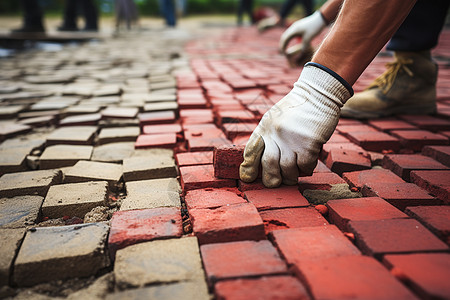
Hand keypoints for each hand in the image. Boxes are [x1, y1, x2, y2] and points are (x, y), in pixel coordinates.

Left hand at [239, 64, 351, 187]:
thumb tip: (262, 161)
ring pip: (287, 169)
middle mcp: (275, 134)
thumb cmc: (297, 109)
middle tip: (273, 183)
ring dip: (290, 177)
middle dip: (270, 179)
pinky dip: (306, 169)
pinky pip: (305, 166)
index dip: (248, 166)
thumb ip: (268, 136)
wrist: (318, 94)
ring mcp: (292, 139)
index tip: (247, 177)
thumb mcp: (275, 119)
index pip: (251, 150)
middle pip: (268, 164)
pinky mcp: (309, 143)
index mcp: (265, 127)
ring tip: (292, 178)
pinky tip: (307, 165)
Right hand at [279, 11, 326, 53]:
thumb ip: (303, 47)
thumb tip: (300, 56)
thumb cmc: (315, 27)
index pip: (285, 39)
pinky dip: (289, 38)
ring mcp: (296, 26)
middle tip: (281, 52)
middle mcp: (293, 27)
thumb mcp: (309, 39)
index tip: (283, 54)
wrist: (320, 18)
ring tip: (284, 48)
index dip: (283, 47)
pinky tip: (291, 42)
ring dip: (285, 41)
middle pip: (284, 37)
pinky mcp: (299, 26)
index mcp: (294, 30)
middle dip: (282, 45)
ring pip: (287, 34)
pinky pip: (291, 33)